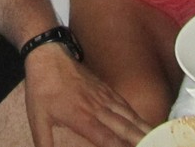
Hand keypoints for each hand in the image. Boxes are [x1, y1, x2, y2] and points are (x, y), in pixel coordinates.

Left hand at [22, 46, 151, 146]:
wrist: (48, 56)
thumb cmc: (42, 88)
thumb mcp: (37, 117)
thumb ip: (43, 141)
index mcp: (81, 116)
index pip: (106, 138)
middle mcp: (97, 108)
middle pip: (124, 128)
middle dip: (141, 140)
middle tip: (156, 145)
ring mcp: (104, 97)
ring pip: (129, 116)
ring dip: (143, 129)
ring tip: (157, 139)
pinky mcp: (105, 89)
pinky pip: (125, 105)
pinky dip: (136, 116)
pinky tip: (143, 124)